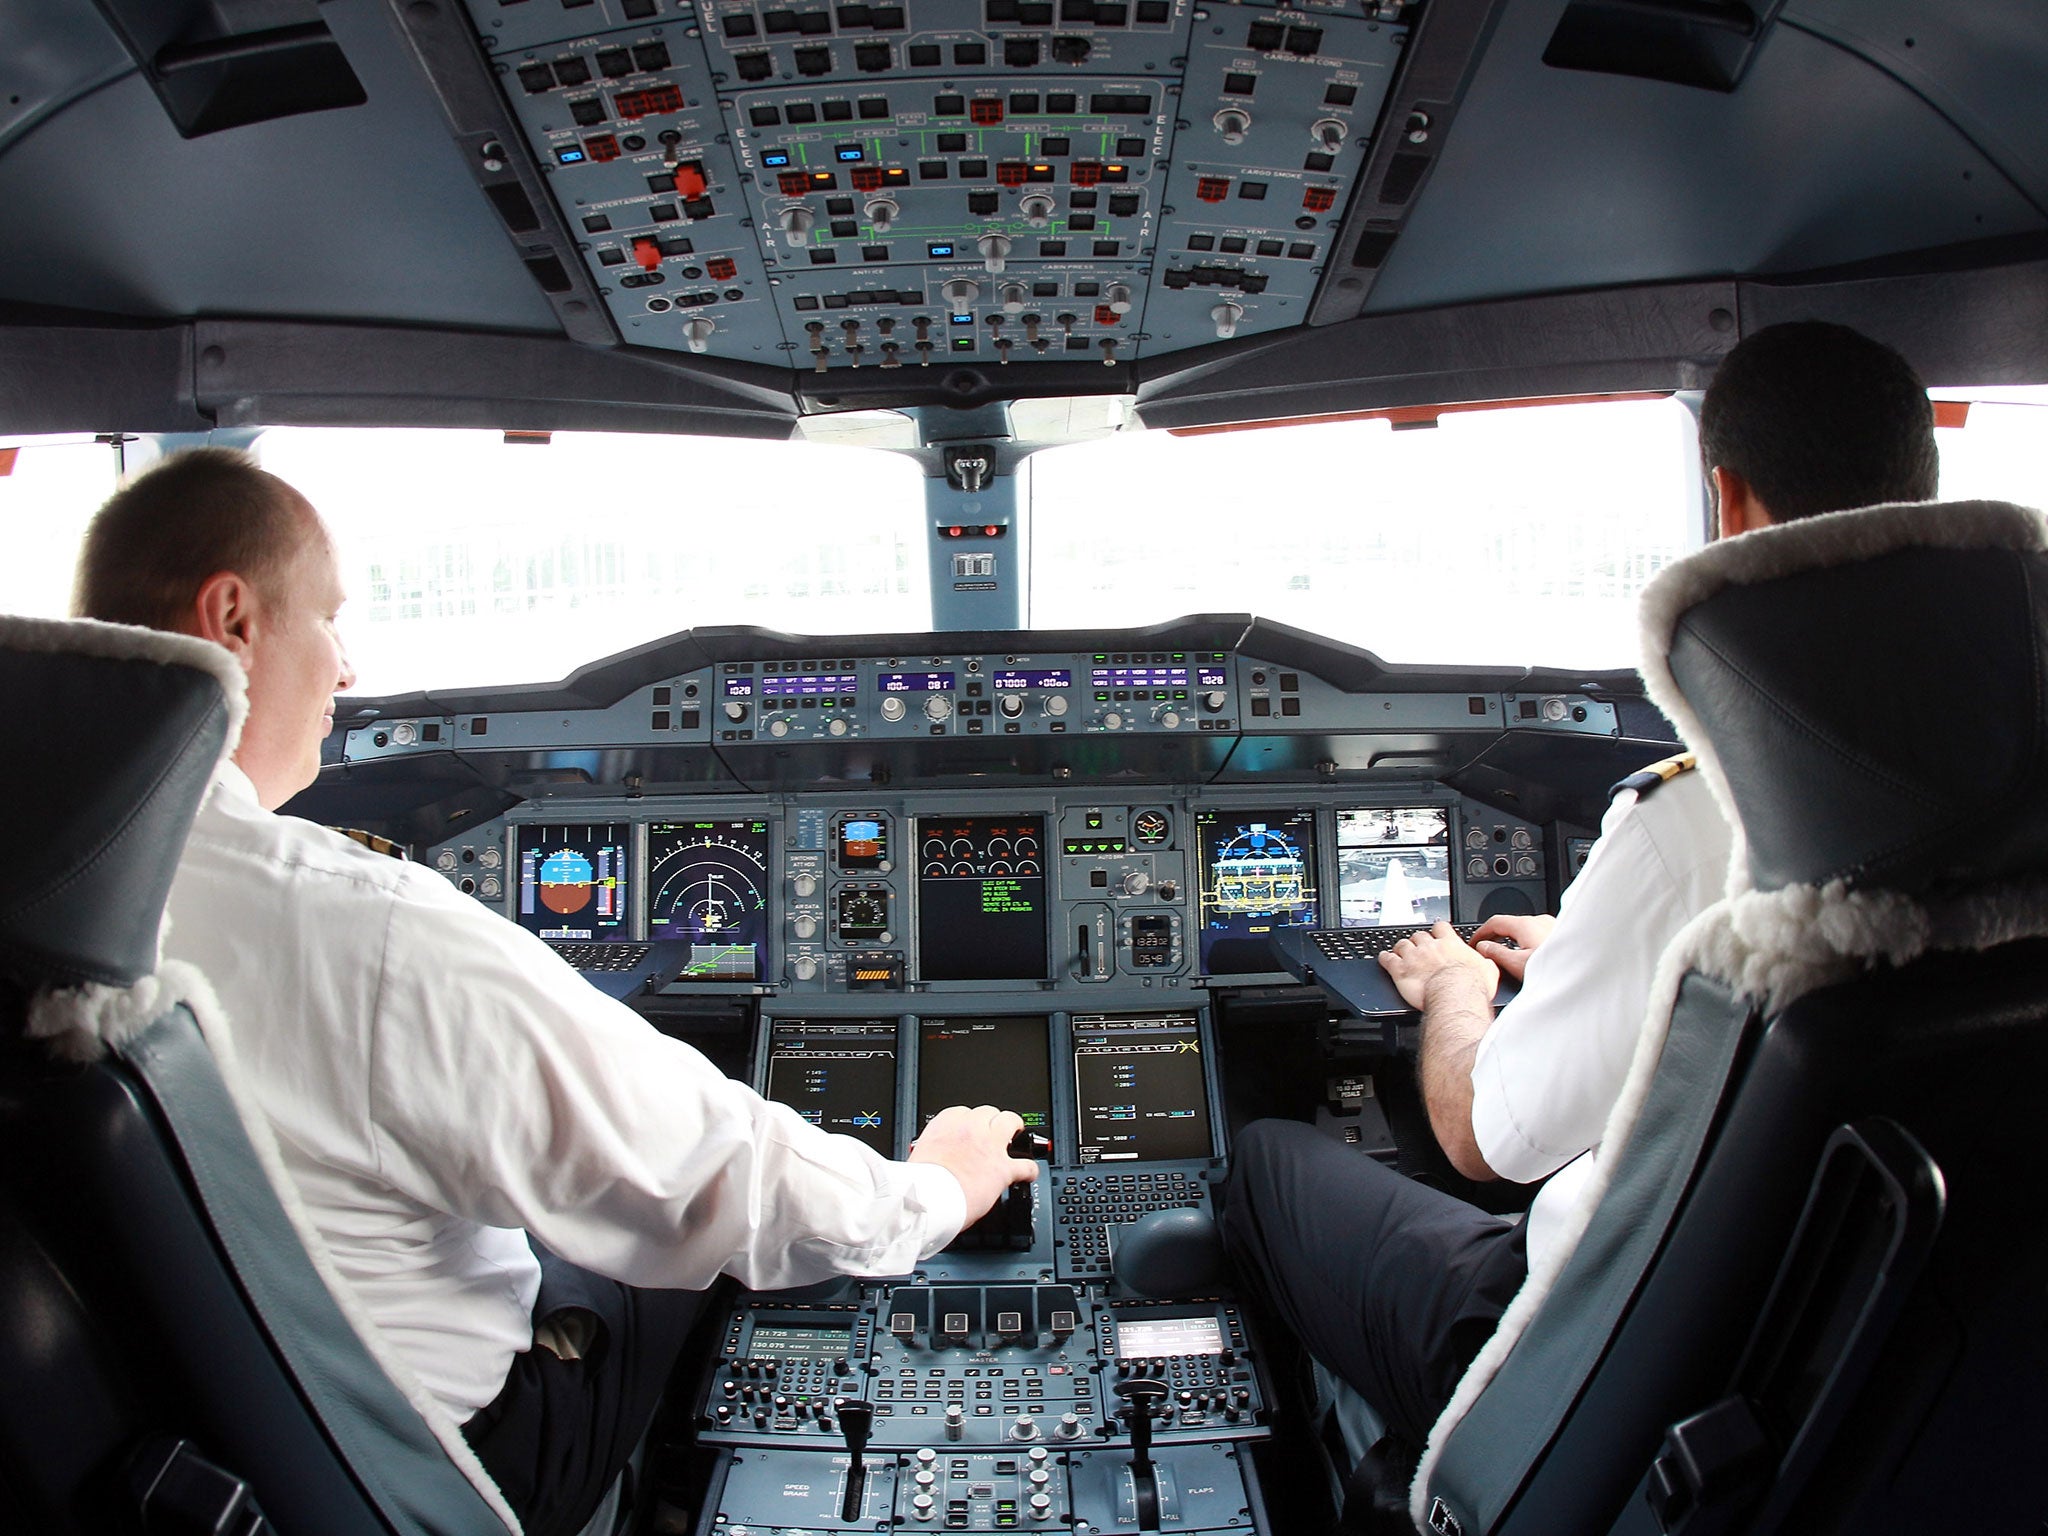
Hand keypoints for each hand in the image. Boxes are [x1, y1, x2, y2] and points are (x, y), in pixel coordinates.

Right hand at [908, 1104, 1040, 1223]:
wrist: (926, 1200)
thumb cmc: (918, 1184)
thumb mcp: (919, 1156)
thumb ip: (933, 1151)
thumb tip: (933, 1159)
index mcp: (945, 1124)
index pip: (962, 1112)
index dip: (969, 1123)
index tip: (969, 1130)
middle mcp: (969, 1129)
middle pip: (988, 1112)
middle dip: (991, 1121)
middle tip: (993, 1131)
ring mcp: (989, 1146)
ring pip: (1010, 1122)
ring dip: (1014, 1128)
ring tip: (1016, 1136)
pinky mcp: (1002, 1169)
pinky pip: (1025, 1165)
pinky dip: (1029, 1169)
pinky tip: (1028, 1173)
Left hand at [1378, 921, 1498, 1010]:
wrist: (1454, 996)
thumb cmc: (1471, 986)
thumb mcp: (1489, 972)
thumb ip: (1486, 964)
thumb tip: (1489, 964)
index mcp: (1450, 944)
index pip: (1440, 927)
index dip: (1437, 930)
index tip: (1436, 934)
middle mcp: (1429, 947)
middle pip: (1419, 935)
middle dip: (1418, 940)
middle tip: (1419, 948)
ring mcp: (1412, 957)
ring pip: (1402, 944)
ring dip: (1401, 948)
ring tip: (1400, 952)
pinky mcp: (1399, 970)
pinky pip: (1387, 959)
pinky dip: (1384, 958)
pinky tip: (1384, 958)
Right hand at [1472, 913, 1555, 982]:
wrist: (1586, 976)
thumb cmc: (1556, 970)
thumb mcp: (1517, 965)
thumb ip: (1496, 954)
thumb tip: (1483, 947)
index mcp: (1526, 924)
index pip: (1495, 921)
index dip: (1480, 932)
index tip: (1472, 942)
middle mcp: (1540, 922)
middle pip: (1510, 925)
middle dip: (1496, 937)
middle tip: (1485, 951)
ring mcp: (1553, 928)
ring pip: (1525, 931)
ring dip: (1512, 941)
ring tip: (1505, 957)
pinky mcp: (1562, 938)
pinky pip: (1537, 937)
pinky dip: (1526, 944)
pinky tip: (1528, 959)